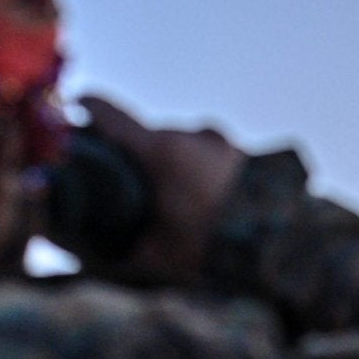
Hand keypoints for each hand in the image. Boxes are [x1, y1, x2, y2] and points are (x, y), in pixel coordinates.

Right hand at [76, 94, 244, 283]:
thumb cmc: (213, 248)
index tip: (78, 104)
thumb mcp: (160, 254)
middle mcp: (192, 135)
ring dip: (178, 164)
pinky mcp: (247, 153)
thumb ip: (124, 247)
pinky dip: (205, 170)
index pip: (111, 114)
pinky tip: (209, 198)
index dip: (88, 108)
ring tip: (182, 200)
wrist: (280, 245)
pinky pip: (213, 155)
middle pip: (151, 136)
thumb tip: (92, 253)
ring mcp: (223, 141)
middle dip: (142, 157)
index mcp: (161, 151)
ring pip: (186, 145)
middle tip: (137, 185)